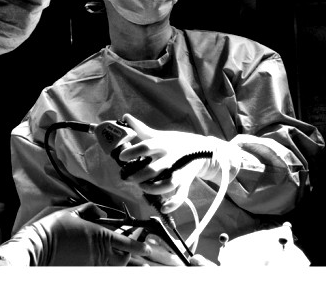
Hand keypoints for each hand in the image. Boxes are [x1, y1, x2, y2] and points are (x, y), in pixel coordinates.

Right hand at [0, 203, 151, 265]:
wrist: (35, 247)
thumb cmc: (52, 228)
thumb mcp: (72, 212)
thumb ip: (91, 210)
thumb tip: (101, 213)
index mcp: (100, 235)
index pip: (128, 243)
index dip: (140, 246)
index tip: (147, 248)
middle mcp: (99, 252)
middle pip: (124, 258)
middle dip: (130, 254)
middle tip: (130, 248)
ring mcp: (91, 264)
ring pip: (113, 266)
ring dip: (119, 261)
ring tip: (120, 256)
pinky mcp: (82, 271)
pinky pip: (100, 269)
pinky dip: (105, 265)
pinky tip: (101, 259)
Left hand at [118, 113, 239, 213]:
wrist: (204, 149)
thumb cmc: (176, 142)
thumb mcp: (161, 135)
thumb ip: (142, 129)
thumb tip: (125, 117)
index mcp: (164, 144)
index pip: (147, 147)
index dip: (133, 152)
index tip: (121, 157)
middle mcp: (172, 157)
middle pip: (153, 169)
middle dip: (138, 176)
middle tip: (127, 177)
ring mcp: (180, 171)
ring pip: (166, 184)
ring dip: (152, 189)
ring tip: (142, 188)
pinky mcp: (186, 182)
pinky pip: (181, 195)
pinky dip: (173, 204)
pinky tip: (163, 208)